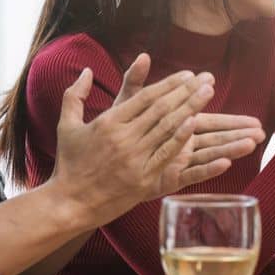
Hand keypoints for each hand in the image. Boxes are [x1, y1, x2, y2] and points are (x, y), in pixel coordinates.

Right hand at [50, 60, 212, 220]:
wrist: (69, 203)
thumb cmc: (69, 163)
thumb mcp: (67, 125)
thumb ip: (76, 95)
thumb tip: (87, 71)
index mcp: (108, 122)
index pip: (145, 97)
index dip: (169, 84)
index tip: (187, 74)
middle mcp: (123, 138)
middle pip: (161, 109)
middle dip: (186, 92)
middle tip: (207, 79)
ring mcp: (135, 159)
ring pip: (168, 128)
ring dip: (191, 108)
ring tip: (207, 94)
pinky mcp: (143, 180)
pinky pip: (166, 155)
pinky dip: (181, 138)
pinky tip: (196, 124)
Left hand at [110, 53, 265, 193]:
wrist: (96, 168)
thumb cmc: (111, 135)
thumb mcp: (123, 106)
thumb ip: (135, 83)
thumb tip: (144, 56)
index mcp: (173, 125)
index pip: (205, 117)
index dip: (227, 118)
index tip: (251, 115)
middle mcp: (179, 144)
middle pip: (214, 137)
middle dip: (236, 133)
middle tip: (261, 130)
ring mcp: (175, 163)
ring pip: (209, 154)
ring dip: (230, 148)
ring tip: (252, 143)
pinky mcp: (167, 180)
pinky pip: (191, 174)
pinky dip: (209, 169)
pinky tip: (226, 164)